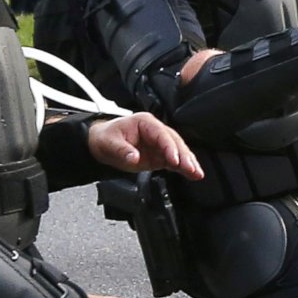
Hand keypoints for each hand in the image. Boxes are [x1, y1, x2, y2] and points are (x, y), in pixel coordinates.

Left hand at [87, 113, 202, 179]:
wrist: (100, 144)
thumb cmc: (106, 138)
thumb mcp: (110, 144)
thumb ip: (122, 151)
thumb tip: (134, 158)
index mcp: (145, 123)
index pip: (162, 134)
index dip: (170, 147)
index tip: (175, 160)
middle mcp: (155, 131)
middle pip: (174, 142)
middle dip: (184, 156)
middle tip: (191, 169)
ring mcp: (158, 144)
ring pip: (178, 151)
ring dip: (188, 162)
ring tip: (197, 174)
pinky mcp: (159, 155)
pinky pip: (174, 161)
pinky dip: (183, 168)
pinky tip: (192, 174)